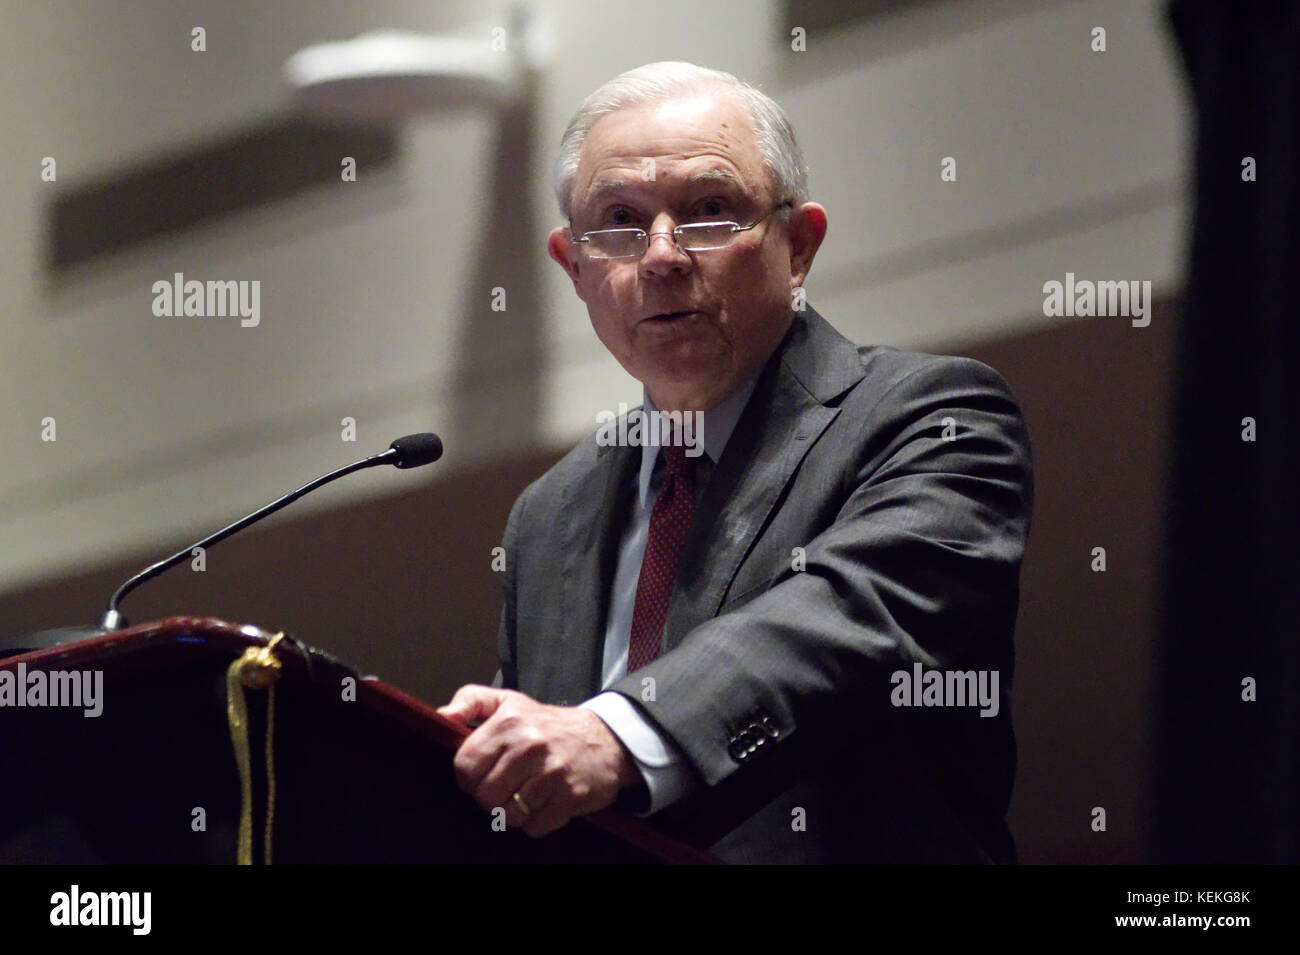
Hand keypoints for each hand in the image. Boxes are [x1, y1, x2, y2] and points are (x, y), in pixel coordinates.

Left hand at [436, 685, 640, 837]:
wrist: (606, 738)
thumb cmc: (548, 723)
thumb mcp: (508, 701)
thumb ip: (471, 701)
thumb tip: (440, 717)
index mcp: (509, 722)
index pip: (465, 766)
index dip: (470, 777)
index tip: (485, 774)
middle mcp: (529, 745)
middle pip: (484, 795)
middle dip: (491, 798)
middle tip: (507, 787)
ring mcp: (551, 772)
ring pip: (507, 815)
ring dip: (514, 812)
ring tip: (526, 794)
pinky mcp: (570, 796)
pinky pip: (534, 826)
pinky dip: (537, 821)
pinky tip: (545, 802)